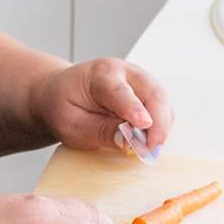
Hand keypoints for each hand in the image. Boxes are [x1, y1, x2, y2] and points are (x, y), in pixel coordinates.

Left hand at [29, 58, 173, 155]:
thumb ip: (100, 132)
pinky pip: (161, 108)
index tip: (143, 124)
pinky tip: (145, 139)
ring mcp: (138, 79)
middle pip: (153, 94)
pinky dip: (158, 126)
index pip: (120, 92)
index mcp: (100, 75)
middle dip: (158, 125)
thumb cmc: (64, 106)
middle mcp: (124, 72)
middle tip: (149, 151)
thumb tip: (129, 141)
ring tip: (145, 148)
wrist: (61, 92)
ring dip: (160, 127)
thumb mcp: (72, 125)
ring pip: (162, 102)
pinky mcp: (146, 90)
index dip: (133, 109)